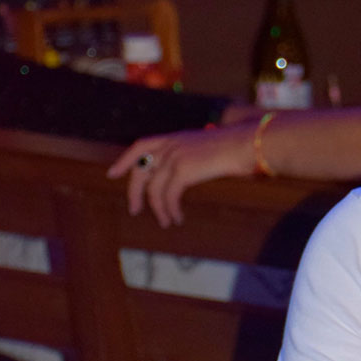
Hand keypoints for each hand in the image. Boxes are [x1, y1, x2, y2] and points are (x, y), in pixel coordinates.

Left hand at [107, 124, 253, 225]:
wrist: (248, 143)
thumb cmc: (237, 147)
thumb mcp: (208, 148)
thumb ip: (192, 156)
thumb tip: (187, 173)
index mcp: (174, 137)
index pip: (141, 145)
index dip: (124, 160)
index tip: (112, 173)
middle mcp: (171, 145)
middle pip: (140, 170)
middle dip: (134, 192)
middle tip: (134, 210)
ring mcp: (175, 157)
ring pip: (154, 189)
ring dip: (159, 210)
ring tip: (166, 222)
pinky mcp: (183, 170)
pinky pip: (169, 197)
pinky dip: (171, 211)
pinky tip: (177, 218)